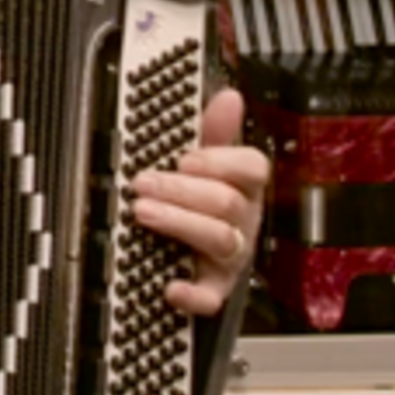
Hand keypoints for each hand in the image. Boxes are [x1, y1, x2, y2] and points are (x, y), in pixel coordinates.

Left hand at [129, 87, 268, 316]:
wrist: (196, 254)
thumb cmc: (203, 200)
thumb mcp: (207, 162)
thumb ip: (214, 132)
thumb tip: (229, 96)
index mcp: (243, 187)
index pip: (252, 168)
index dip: (219, 162)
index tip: (185, 158)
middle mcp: (242, 221)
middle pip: (227, 202)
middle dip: (182, 190)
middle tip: (144, 182)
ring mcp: (230, 257)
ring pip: (220, 239)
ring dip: (180, 224)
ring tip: (143, 211)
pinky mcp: (214, 287)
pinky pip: (210, 297)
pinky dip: (191, 294)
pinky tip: (170, 285)